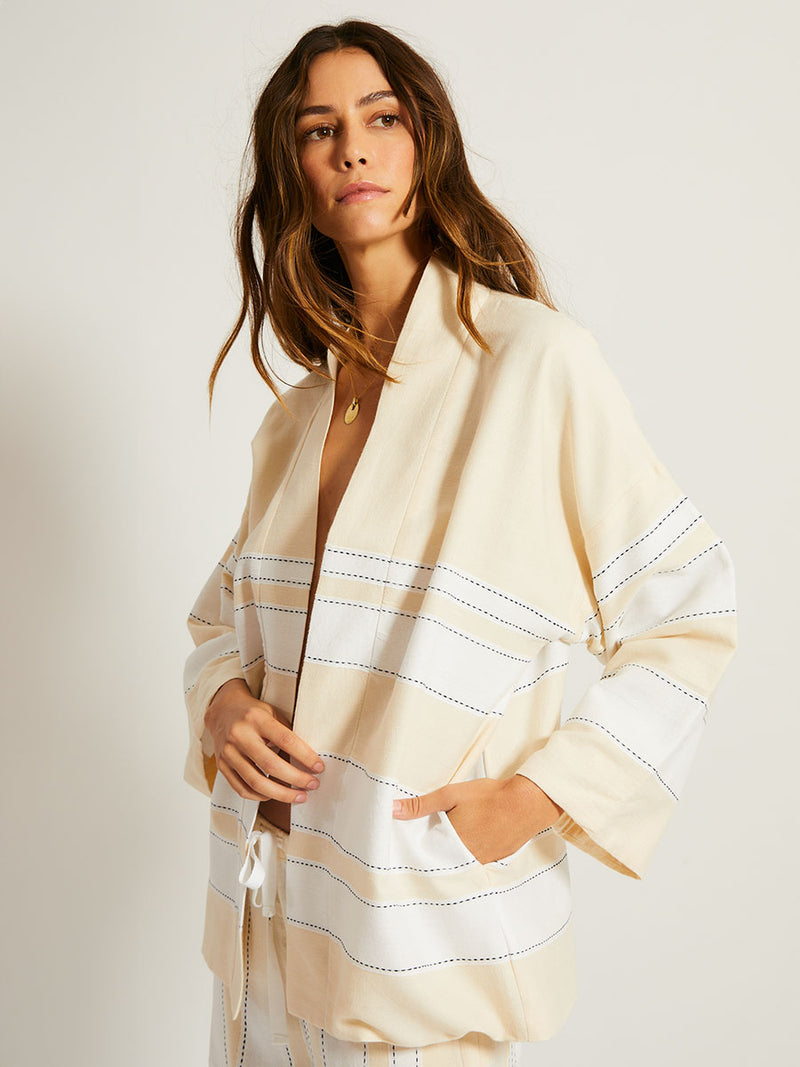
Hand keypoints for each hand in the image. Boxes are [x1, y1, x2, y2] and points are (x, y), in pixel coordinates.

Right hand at [204, 679, 323, 802]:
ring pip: (256, 782)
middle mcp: (240, 735)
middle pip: (271, 765)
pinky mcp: (222, 765)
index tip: (319, 767)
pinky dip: (260, 796)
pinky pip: (241, 788)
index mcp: (256, 719)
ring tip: (299, 796)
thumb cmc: (252, 713)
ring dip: (281, 794)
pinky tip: (274, 795)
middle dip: (296, 779)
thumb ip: (286, 732)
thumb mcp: (271, 713)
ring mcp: (228, 752)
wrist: (222, 710)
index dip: (305, 756)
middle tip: (313, 784)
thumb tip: (308, 758)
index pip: (285, 740)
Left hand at [392, 774, 561, 864]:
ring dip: (453, 857)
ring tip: (446, 844)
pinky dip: (470, 855)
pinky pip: (478, 862)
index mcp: (452, 845)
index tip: (409, 848)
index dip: (419, 851)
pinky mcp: (497, 859)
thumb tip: (393, 810)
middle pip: (444, 862)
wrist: (527, 802)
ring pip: (461, 864)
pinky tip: (470, 843)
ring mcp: (484, 861)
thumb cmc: (490, 797)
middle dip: (435, 856)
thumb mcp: (451, 795)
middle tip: (426, 846)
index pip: (427, 856)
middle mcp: (467, 859)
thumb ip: (421, 805)